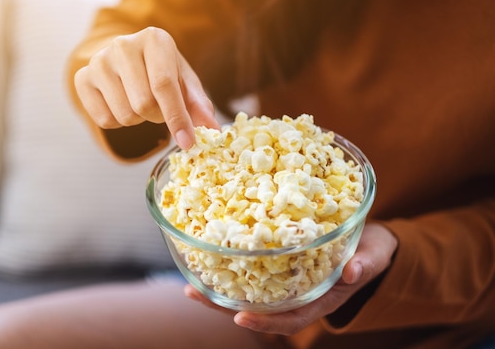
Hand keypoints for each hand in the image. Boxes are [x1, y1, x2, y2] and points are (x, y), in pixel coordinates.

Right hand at [74, 27, 219, 148]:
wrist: (125, 58)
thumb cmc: (160, 70)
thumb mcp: (183, 81)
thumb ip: (198, 104)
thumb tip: (212, 128)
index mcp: (154, 39)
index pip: (164, 85)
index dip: (177, 118)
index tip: (188, 143)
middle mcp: (123, 45)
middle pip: (143, 104)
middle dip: (157, 117)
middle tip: (159, 108)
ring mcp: (98, 61)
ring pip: (124, 116)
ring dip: (138, 120)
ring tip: (139, 102)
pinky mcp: (82, 78)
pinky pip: (104, 120)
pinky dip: (118, 122)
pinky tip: (121, 103)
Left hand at [184, 223, 397, 334]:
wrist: (370, 242)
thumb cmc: (373, 250)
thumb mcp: (374, 254)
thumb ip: (366, 263)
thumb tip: (351, 272)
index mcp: (321, 299)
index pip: (291, 319)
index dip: (266, 322)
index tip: (240, 318)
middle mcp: (300, 295)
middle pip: (260, 309)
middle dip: (226, 306)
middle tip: (194, 295)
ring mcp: (290, 283)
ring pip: (251, 293)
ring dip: (220, 291)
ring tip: (190, 284)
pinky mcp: (283, 266)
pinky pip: (254, 273)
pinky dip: (232, 269)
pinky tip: (210, 260)